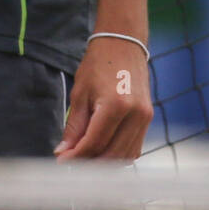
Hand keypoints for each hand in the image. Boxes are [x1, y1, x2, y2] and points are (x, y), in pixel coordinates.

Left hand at [55, 36, 152, 159]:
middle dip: (89, 164)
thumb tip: (63, 152)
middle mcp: (135, 115)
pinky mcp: (148, 119)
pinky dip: (117, 155)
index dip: (76, 156)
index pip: (95, 143)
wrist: (123, 44)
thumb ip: (74, 126)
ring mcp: (145, 118)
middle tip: (70, 165)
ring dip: (104, 163)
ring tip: (83, 161)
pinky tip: (101, 153)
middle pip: (112, 154)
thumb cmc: (98, 65)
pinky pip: (134, 147)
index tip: (60, 162)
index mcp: (115, 106)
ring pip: (125, 156)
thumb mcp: (80, 93)